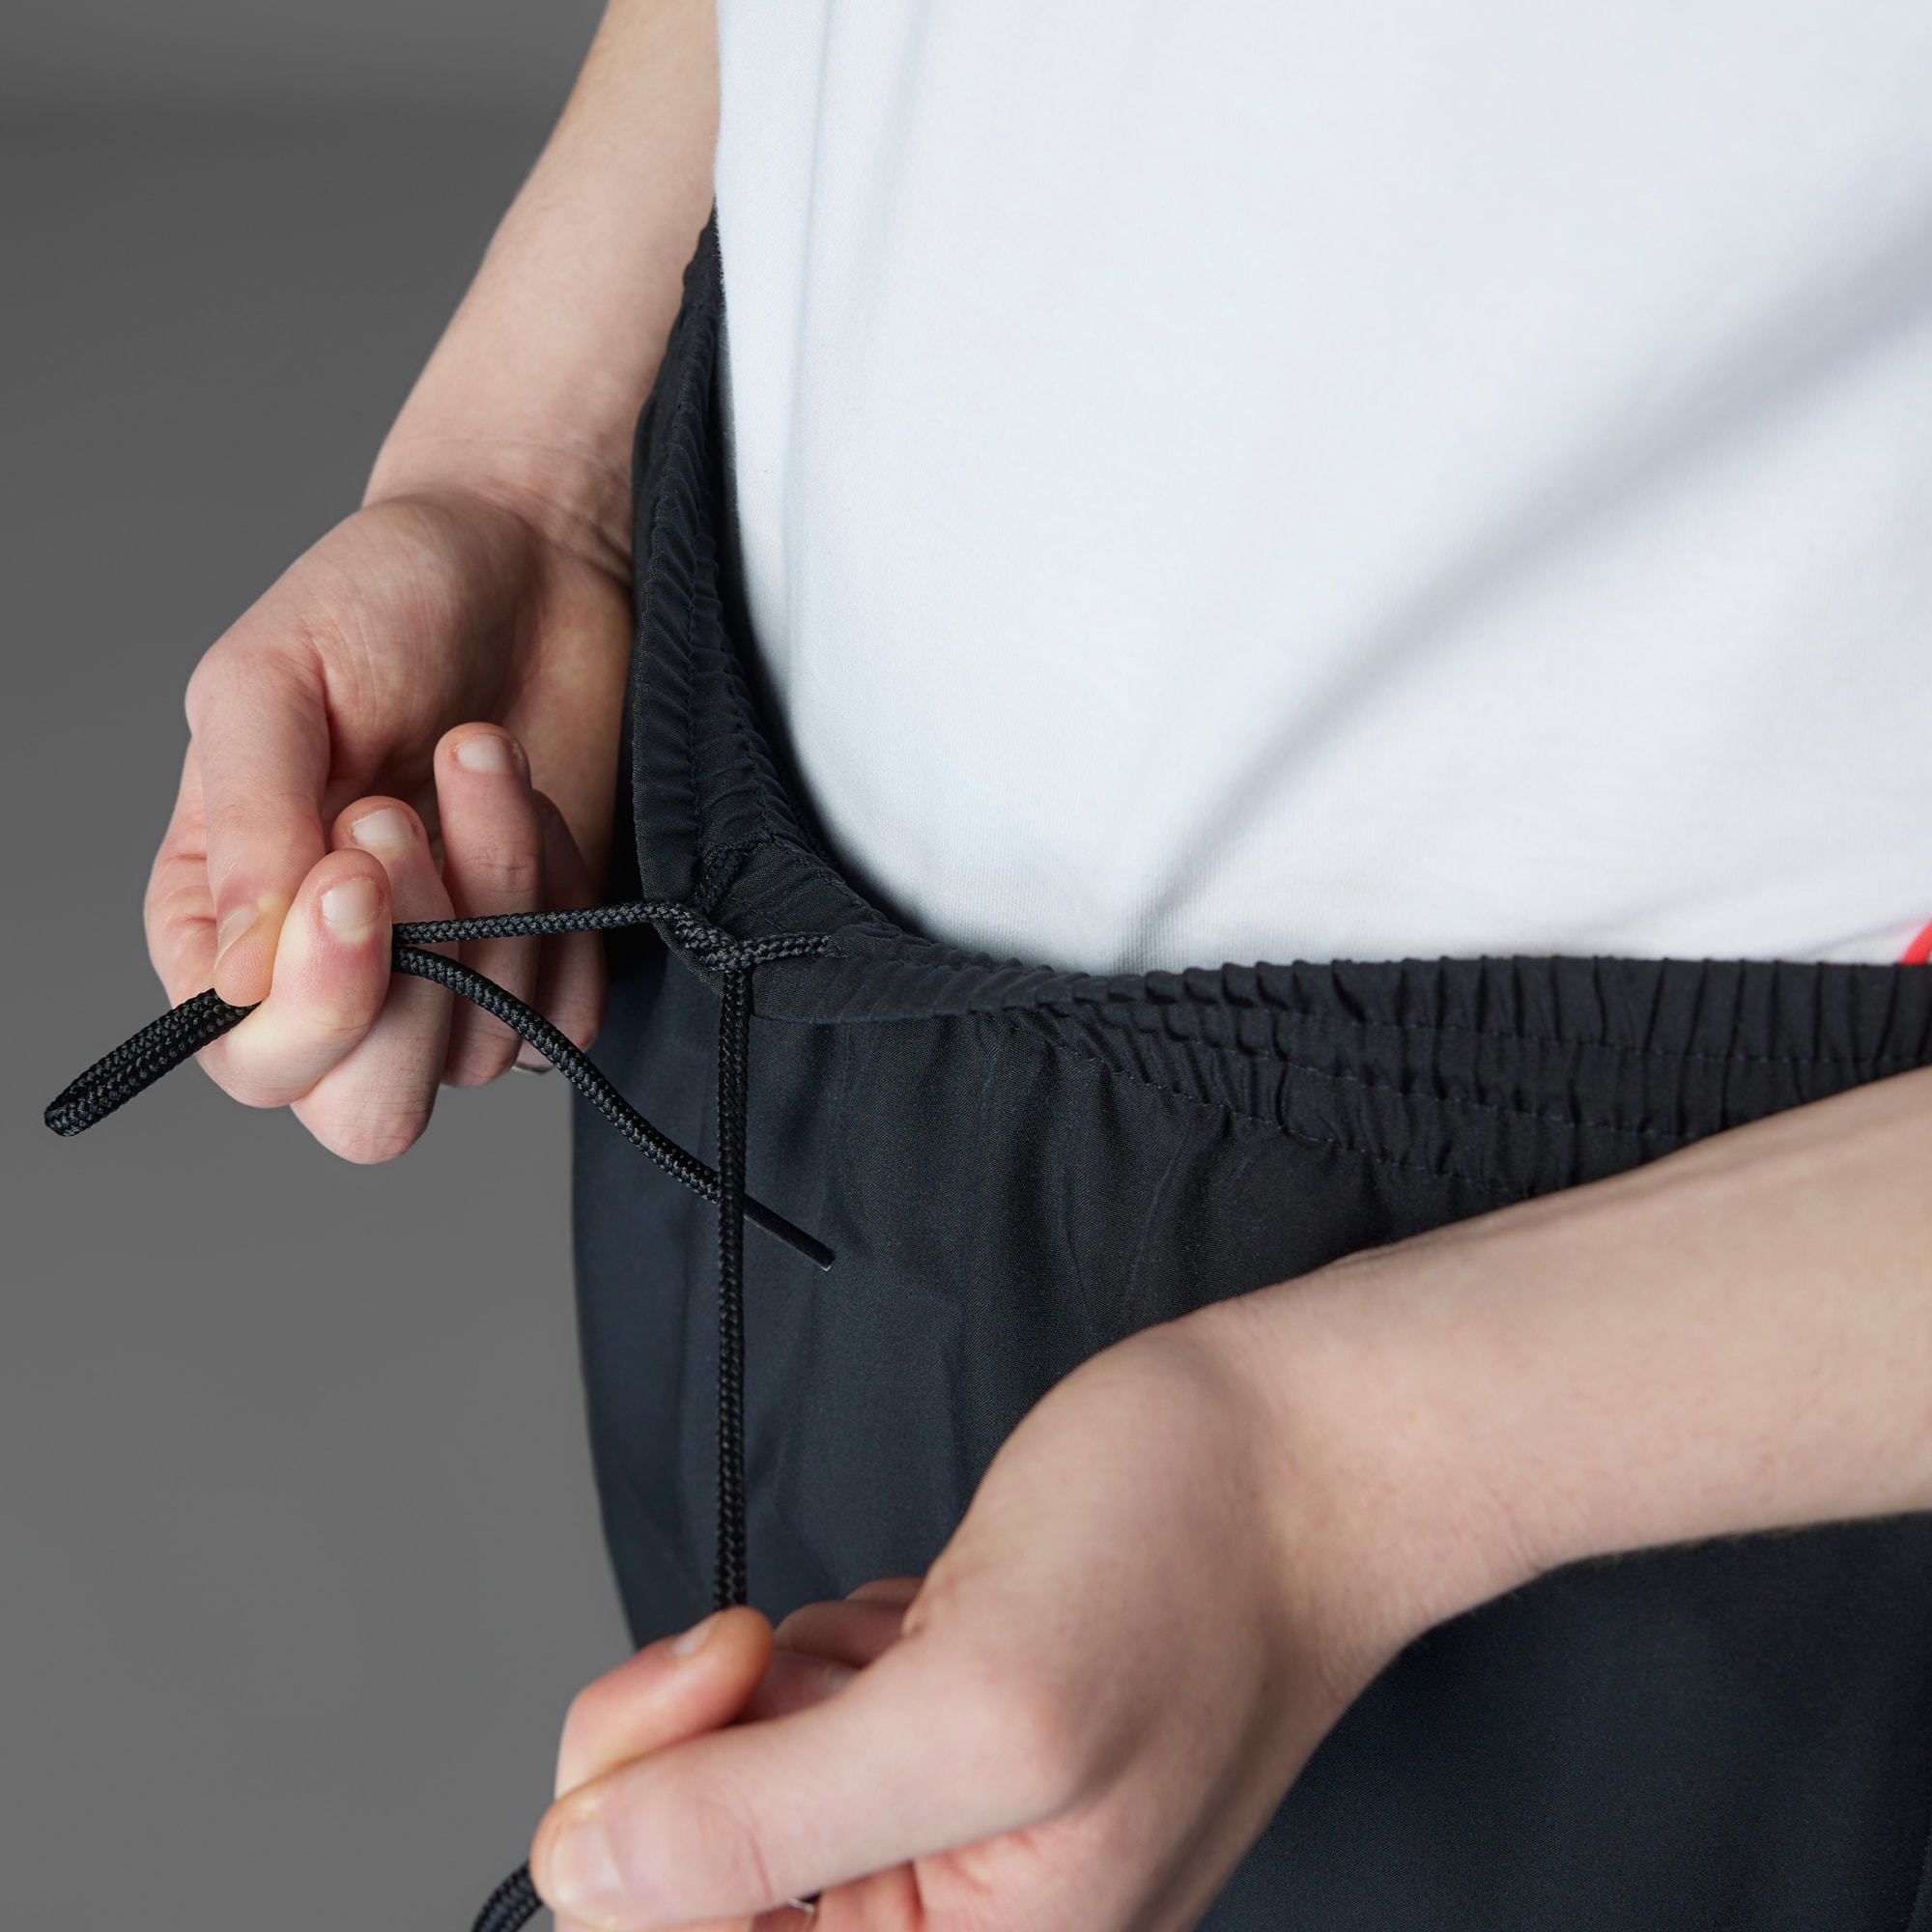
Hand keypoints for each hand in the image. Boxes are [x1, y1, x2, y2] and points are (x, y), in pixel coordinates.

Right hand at [145, 482, 630, 1159]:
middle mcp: (336, 975)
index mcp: (224, 925)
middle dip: (413, 980)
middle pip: (368, 1112)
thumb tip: (241, 979)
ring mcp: (449, 977)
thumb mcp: (269, 678)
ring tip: (475, 751)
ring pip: (481, 1049)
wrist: (524, 559)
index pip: (254, 1063)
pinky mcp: (546, 957)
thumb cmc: (377, 601)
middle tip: (404, 813)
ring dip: (496, 893)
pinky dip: (562, 910)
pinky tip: (531, 807)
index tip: (352, 872)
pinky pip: (568, 1012)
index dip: (316, 1003)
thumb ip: (247, 823)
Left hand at [528, 1309, 1478, 1931]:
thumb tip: (586, 1872)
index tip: (691, 1713)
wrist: (1293, 1445)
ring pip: (734, 1787)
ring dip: (773, 1686)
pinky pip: (794, 1718)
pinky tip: (917, 1612)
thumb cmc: (1197, 1564)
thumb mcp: (979, 1708)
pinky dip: (817, 1649)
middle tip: (750, 1644)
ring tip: (900, 1627)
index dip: (638, 1855)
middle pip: (691, 1880)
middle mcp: (956, 1921)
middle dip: (694, 1741)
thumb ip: (769, 1820)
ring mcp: (942, 1828)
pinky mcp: (935, 1735)